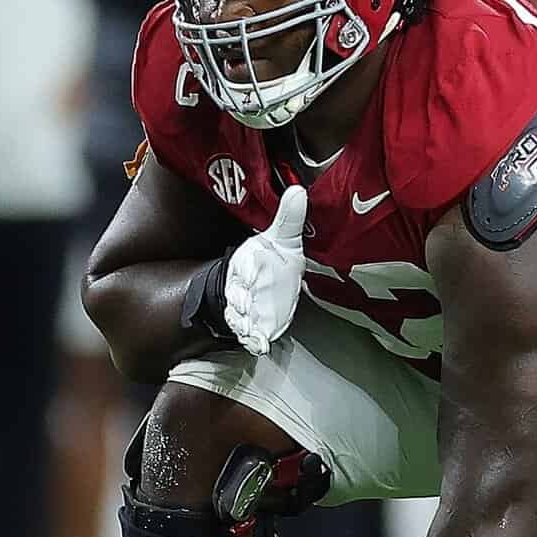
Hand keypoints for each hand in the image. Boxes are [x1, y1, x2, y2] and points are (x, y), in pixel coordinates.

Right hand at [224, 185, 306, 355]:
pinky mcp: (253, 325)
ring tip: (249, 332)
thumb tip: (299, 190)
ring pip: (238, 316)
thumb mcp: (284, 239)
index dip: (245, 275)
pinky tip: (259, 346)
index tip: (248, 279)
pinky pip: (249, 334)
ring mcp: (246, 308)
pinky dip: (253, 341)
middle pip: (237, 296)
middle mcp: (242, 286)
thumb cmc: (272, 260)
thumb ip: (289, 218)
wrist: (262, 282)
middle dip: (240, 304)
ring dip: (243, 325)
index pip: (243, 268)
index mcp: (248, 262)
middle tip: (245, 309)